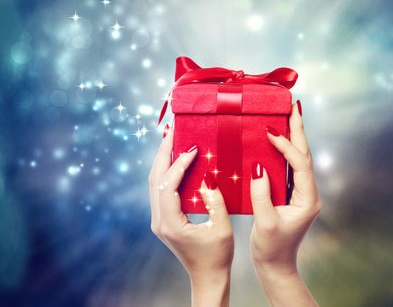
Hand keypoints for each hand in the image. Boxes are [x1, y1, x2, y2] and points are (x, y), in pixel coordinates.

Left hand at [148, 124, 233, 306]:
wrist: (207, 278)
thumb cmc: (217, 257)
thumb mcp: (221, 229)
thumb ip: (215, 201)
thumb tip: (208, 176)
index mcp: (170, 223)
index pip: (168, 185)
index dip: (179, 163)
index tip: (193, 148)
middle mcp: (159, 220)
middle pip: (154, 179)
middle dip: (163, 153)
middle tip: (173, 131)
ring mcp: (159, 219)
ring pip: (155, 183)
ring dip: (163, 160)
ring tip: (172, 139)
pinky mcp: (164, 218)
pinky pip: (161, 189)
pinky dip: (167, 171)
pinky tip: (175, 160)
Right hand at [250, 101, 320, 305]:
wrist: (275, 264)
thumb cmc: (271, 248)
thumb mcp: (265, 222)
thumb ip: (261, 194)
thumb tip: (258, 166)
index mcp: (307, 200)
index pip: (301, 165)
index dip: (287, 147)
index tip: (271, 133)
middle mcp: (307, 193)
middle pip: (304, 155)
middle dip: (298, 130)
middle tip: (293, 107)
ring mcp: (299, 192)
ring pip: (297, 159)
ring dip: (293, 136)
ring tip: (287, 116)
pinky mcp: (288, 193)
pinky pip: (287, 166)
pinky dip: (283, 150)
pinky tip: (276, 140)